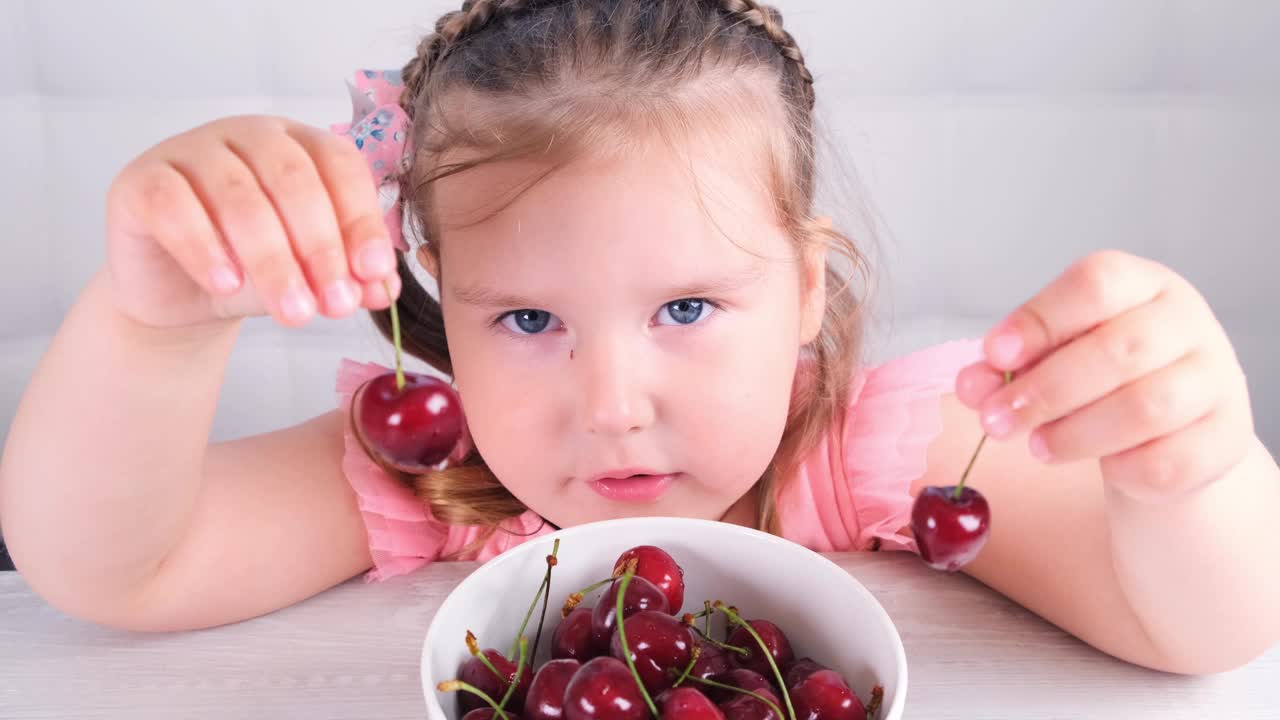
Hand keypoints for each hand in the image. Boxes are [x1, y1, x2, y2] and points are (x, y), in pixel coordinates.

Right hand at [105, 114, 400, 327]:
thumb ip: (347, 277)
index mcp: (300, 143)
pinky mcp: (141, 181)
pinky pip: (174, 207)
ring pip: (238, 197)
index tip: (374, 273)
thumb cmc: (254, 271)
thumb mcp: (309, 277)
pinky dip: (204, 248)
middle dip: (321, 248)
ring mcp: (191, 150)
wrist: (181, 295)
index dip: (361, 220)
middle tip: (336, 305)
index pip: (340, 165)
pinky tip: (226, 285)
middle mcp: (247, 135)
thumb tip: (383, 289)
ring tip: (294, 313)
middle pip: (293, 178)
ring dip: (273, 261)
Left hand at [955, 250, 1254, 502]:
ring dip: (1075, 434)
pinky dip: (1121, 468)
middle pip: (1117, 350)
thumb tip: (974, 383)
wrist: (1169, 427)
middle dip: (1044, 391)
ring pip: (1145, 408)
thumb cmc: (1099, 377)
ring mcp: (1214, 379)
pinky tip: (1101, 464)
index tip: (993, 354)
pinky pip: (1167, 460)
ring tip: (1036, 446)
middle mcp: (1185, 322)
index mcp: (1140, 284)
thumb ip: (1009, 366)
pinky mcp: (1225, 437)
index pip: (1095, 285)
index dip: (1039, 319)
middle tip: (994, 421)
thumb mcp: (1052, 357)